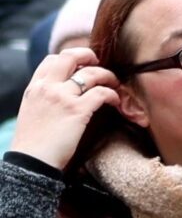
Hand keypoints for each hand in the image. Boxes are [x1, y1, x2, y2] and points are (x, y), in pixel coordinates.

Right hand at [10, 48, 119, 169]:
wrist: (31, 162)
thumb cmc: (34, 143)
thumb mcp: (33, 111)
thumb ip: (46, 97)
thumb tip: (64, 90)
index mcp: (34, 88)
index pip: (52, 59)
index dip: (71, 58)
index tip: (82, 65)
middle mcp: (47, 87)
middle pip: (71, 57)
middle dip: (89, 55)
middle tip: (100, 64)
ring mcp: (63, 97)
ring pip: (92, 73)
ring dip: (108, 76)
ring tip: (114, 84)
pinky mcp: (78, 110)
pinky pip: (102, 93)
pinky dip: (113, 94)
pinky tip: (115, 101)